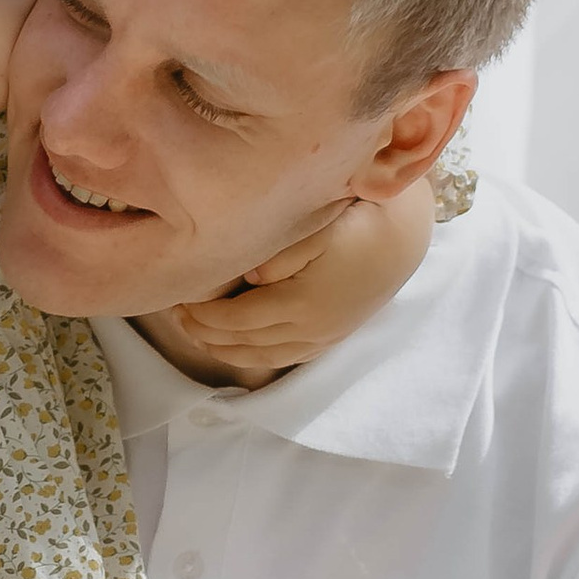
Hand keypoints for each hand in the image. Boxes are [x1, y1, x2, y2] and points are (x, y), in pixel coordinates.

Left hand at [169, 182, 437, 373]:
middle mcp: (312, 329)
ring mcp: (323, 338)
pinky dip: (253, 356)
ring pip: (262, 357)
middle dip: (206, 333)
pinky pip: (284, 358)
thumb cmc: (355, 220)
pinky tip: (234, 345)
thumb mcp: (317, 226)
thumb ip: (281, 252)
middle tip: (176, 315)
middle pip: (245, 343)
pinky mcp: (331, 338)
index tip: (178, 300)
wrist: (402, 236)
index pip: (237, 320)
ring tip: (195, 332)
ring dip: (225, 349)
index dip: (203, 316)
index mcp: (303, 303)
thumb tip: (249, 276)